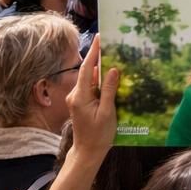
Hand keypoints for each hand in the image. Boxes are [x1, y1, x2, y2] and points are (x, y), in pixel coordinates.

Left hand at [65, 38, 118, 166]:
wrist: (88, 151)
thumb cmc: (99, 134)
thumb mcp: (107, 112)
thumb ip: (109, 90)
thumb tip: (113, 69)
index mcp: (80, 96)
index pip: (86, 69)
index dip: (93, 53)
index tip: (99, 38)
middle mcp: (75, 95)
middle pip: (87, 72)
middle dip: (98, 58)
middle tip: (111, 44)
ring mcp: (77, 99)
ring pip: (89, 79)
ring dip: (100, 69)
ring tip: (115, 57)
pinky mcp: (81, 103)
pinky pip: (91, 87)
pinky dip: (100, 80)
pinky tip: (111, 77)